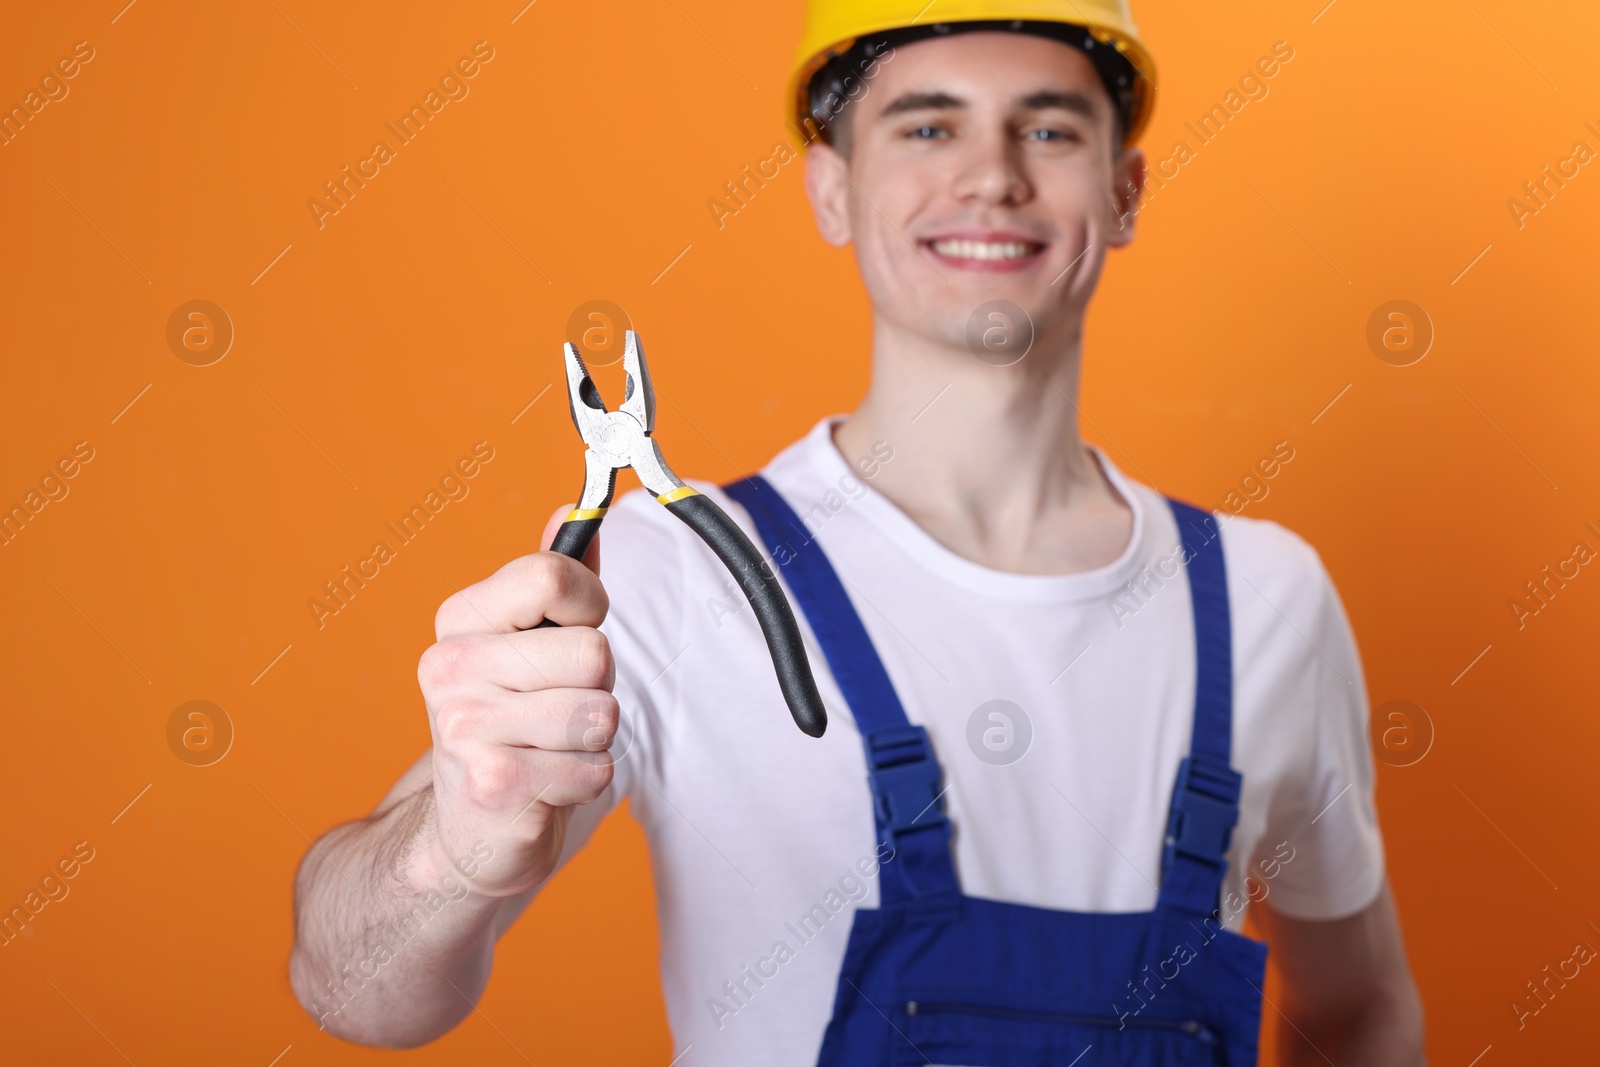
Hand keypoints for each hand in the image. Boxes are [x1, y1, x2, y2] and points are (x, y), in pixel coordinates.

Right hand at [414, 505, 615, 896]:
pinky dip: (584, 782)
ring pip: (601, 713)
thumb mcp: (528, 646)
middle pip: (593, 651)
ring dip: (592, 740)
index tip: (573, 628)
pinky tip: (545, 786)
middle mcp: (449, 667)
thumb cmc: (512, 726)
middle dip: (597, 686)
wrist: (466, 831)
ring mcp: (465, 727)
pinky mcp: (494, 785)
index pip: (551, 574)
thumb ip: (556, 582)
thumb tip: (579, 513)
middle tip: (553, 709)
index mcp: (459, 620)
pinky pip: (595, 769)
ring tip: (550, 748)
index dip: (589, 604)